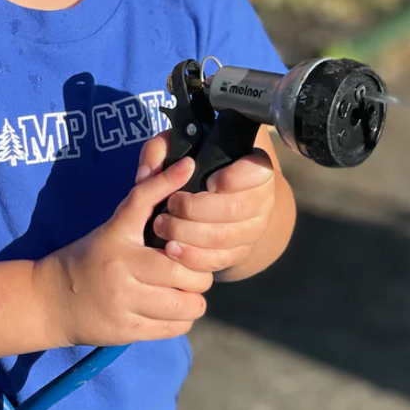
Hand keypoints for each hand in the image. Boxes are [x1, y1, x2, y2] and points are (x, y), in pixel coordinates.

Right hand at [37, 157, 212, 346]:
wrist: (50, 300)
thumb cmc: (91, 257)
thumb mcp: (114, 226)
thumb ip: (146, 198)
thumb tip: (185, 164)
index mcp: (117, 237)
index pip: (145, 202)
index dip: (173, 191)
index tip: (189, 175)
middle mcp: (120, 269)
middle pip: (184, 271)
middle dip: (198, 273)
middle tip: (192, 270)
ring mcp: (123, 304)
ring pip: (186, 304)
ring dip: (193, 299)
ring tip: (183, 292)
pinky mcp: (126, 331)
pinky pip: (175, 327)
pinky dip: (182, 319)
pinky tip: (171, 309)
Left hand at [138, 131, 276, 273]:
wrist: (217, 200)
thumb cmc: (196, 168)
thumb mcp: (178, 149)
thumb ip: (159, 151)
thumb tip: (148, 174)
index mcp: (255, 166)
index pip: (256, 172)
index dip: (233, 178)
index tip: (208, 181)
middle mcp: (262, 199)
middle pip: (235, 209)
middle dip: (195, 210)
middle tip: (171, 206)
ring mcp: (254, 229)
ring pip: (225, 237)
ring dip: (189, 234)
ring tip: (164, 228)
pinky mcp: (240, 252)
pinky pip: (220, 260)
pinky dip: (193, 257)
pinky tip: (173, 250)